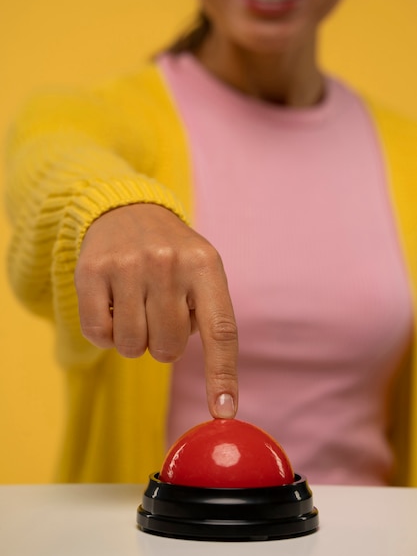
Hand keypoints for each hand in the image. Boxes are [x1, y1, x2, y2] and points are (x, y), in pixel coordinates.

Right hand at [75, 203, 237, 417]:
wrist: (126, 210)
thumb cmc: (172, 254)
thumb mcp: (202, 270)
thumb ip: (210, 316)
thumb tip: (218, 392)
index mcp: (205, 265)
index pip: (220, 330)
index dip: (222, 375)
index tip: (225, 412)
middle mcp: (168, 263)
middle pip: (169, 348)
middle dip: (164, 342)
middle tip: (159, 313)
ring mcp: (128, 265)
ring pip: (133, 347)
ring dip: (136, 340)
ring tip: (137, 307)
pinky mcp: (91, 271)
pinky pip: (99, 335)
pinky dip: (107, 334)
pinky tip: (113, 307)